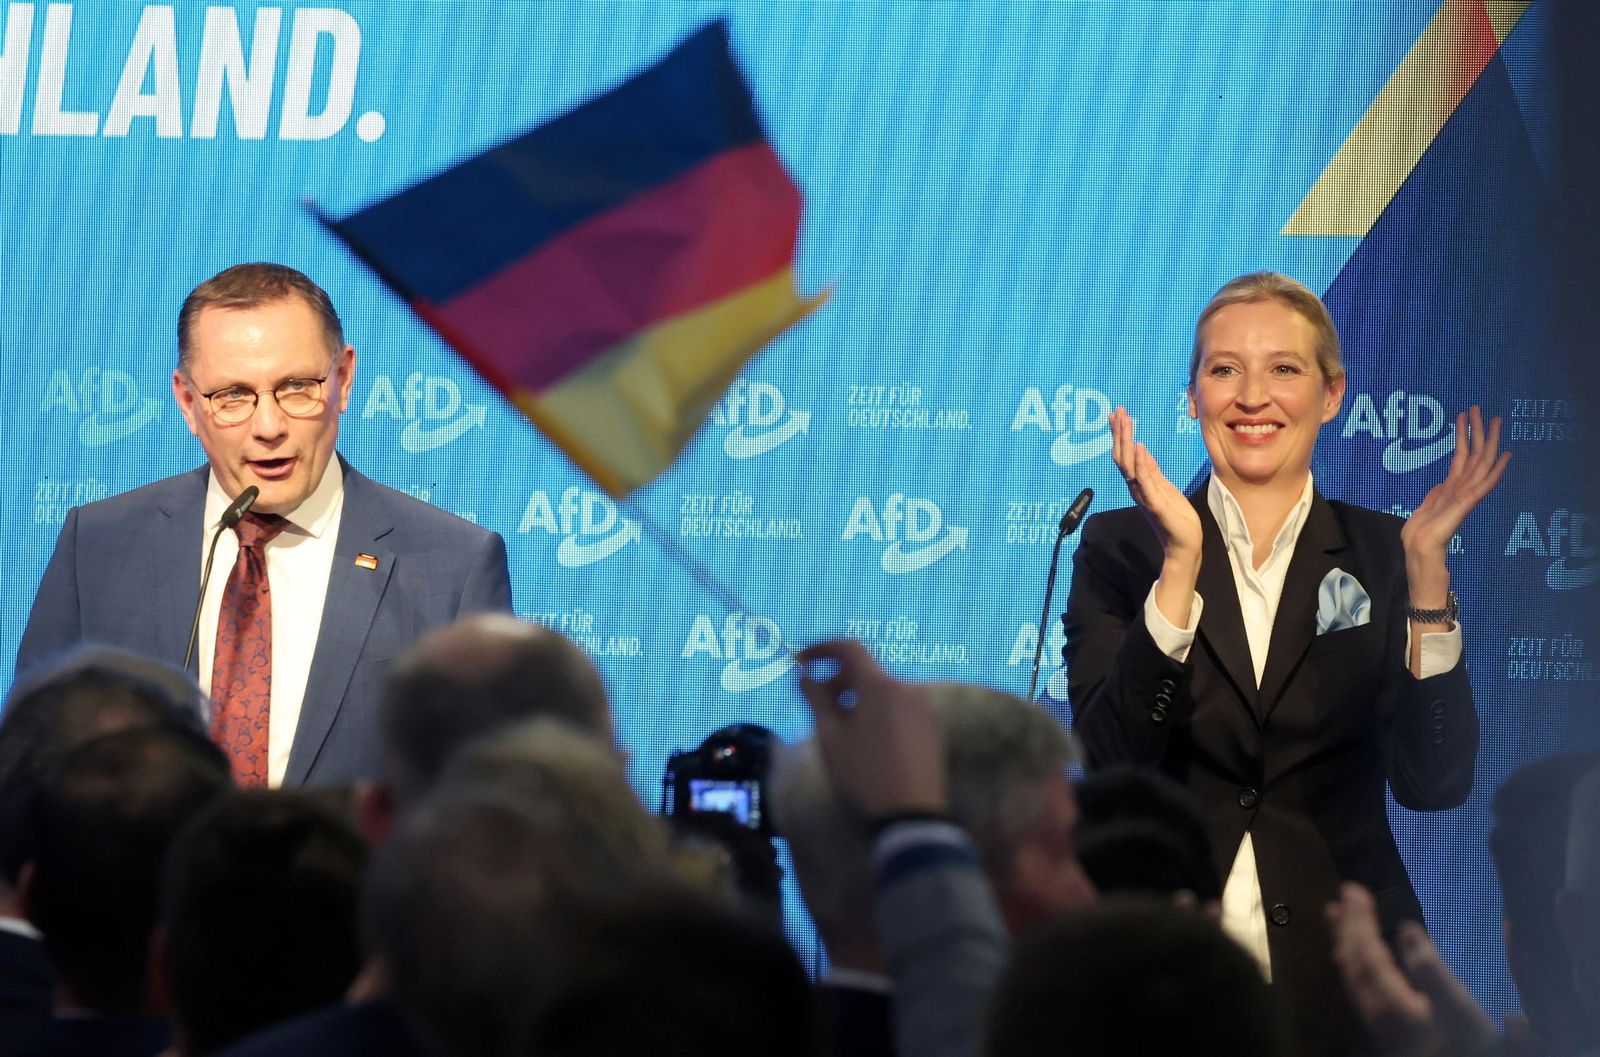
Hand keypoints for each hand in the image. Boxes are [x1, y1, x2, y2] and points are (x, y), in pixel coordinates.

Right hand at [796, 639, 945, 817]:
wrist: (911, 814)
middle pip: (866, 670)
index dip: (821, 649)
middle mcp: (907, 687)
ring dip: (859, 698)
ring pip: (883, 690)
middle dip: (838, 681)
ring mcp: (924, 706)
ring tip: (844, 729)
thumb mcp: (830, 737)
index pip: (848, 648)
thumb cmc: (864, 773)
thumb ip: (815, 698)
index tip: (802, 661)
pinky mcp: (933, 726)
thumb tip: (805, 674)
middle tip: (818, 706)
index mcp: (880, 685)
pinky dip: (879, 711)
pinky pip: (900, 706)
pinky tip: (869, 740)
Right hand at [1110, 407, 1202, 558]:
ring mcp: (1144, 495)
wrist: (1184, 544)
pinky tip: (1140, 446)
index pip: (1124, 455)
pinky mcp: (1155, 503)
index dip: (1120, 434)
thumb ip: (1151, 469)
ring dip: (1126, 442)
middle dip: (1119, 433)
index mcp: (1139, 483)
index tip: (1117, 414)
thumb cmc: (1175, 517)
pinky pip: (1145, 480)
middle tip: (1117, 412)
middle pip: (1121, 456)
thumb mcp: (1163, 486)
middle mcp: (1136, 488)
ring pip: (1128, 465)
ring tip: (1125, 422)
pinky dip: (1140, 463)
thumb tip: (1141, 450)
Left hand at [1327, 883, 1496, 1056]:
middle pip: (1354, 961)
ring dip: (1344, 940)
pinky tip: (1349, 956)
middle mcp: (1373, 1009)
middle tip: (1344, 894)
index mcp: (1389, 1001)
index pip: (1366, 951)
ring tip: (1335, 915)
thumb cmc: (1464, 1044)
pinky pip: (1356, 985)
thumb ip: (1432, 970)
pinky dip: (1350, 961)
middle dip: (1348, 926)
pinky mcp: (1381, 1028)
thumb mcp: (1458, 1009)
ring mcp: (1375, 1020)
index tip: (1353, 889)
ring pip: (1351, 973)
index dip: (1359, 919)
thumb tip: (1406, 928)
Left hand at [1401, 406, 1509, 562]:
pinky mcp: (1465, 508)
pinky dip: (1495, 469)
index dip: (1462, 437)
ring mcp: (1464, 499)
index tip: (1464, 416)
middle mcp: (1460, 492)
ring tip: (1494, 418)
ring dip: (1487, 441)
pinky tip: (1505, 455)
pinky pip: (1483, 485)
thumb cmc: (1421, 545)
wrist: (1421, 565)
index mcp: (1448, 492)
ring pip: (1480, 464)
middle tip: (1479, 406)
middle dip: (1476, 431)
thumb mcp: (1422, 514)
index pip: (1459, 459)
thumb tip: (1440, 484)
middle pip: (1473, 456)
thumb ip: (1434, 498)